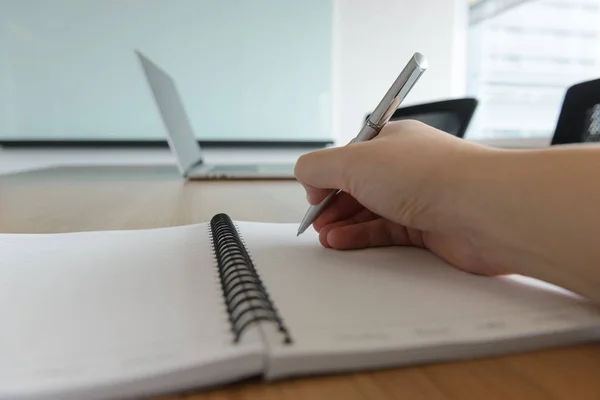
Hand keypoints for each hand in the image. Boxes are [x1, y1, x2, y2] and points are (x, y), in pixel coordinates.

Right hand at [294, 120, 507, 275]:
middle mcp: (405, 167)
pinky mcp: (427, 229)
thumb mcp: (354, 160)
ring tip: (327, 237)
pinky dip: (362, 237)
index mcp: (391, 141)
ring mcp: (418, 198)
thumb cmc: (431, 175)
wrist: (483, 209)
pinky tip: (344, 242)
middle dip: (332, 205)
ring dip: (344, 224)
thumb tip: (307, 177)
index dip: (327, 177)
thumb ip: (318, 167)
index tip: (313, 196)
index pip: (349, 157)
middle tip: (317, 223)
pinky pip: (385, 232)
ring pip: (370, 211)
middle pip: (358, 187)